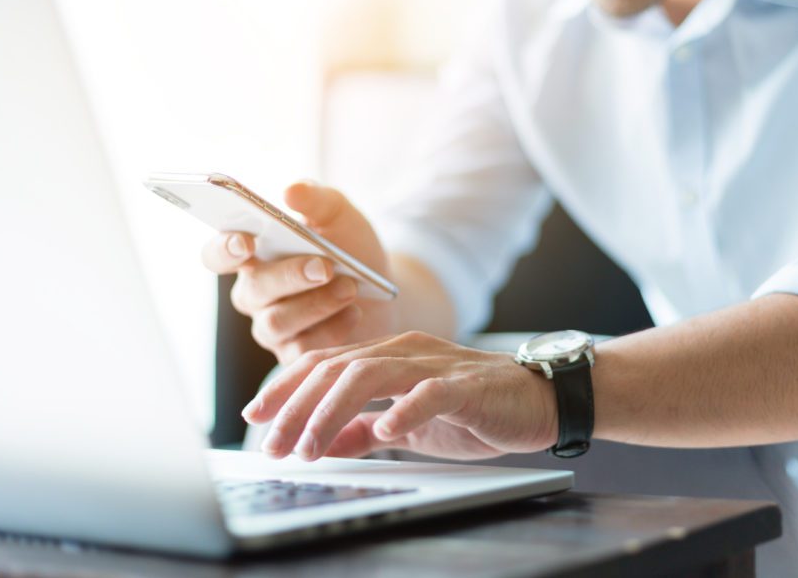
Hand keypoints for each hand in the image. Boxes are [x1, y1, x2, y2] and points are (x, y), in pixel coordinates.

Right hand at [201, 181, 396, 364]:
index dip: (224, 250)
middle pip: (252, 290)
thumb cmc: (351, 246)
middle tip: (326, 266)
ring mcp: (272, 326)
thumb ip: (316, 199)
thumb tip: (291, 190)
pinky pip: (303, 349)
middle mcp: (255, 292)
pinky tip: (354, 312)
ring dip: (316, 303)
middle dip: (289, 276)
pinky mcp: (295, 354)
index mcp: (253, 254)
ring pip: (277, 322)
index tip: (246, 241)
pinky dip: (332, 329)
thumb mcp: (340, 215)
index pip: (217, 254)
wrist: (384, 289)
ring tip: (350, 286)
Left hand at [241, 331, 558, 460]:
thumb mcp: (408, 423)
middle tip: (274, 444)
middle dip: (297, 406)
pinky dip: (404, 410)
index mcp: (390, 355)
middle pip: (337, 367)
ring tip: (309, 446)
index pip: (325, 362)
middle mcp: (406, 351)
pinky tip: (384, 431)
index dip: (286, 386)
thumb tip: (320, 444)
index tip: (256, 415)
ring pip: (370, 375)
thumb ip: (364, 430)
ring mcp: (436, 365)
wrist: (541, 400)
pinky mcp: (467, 387)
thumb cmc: (475, 409)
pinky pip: (430, 393)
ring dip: (332, 412)